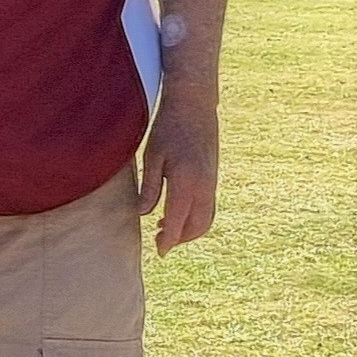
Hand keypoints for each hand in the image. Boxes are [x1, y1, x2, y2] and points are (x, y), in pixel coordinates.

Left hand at [137, 93, 219, 254]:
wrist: (194, 105)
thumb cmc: (167, 128)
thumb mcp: (152, 157)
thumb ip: (150, 188)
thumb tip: (143, 214)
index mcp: (186, 183)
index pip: (178, 222)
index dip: (169, 240)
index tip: (159, 251)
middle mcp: (204, 186)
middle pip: (197, 226)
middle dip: (180, 238)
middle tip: (160, 242)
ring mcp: (212, 181)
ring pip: (207, 218)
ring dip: (190, 229)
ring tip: (167, 230)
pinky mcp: (213, 176)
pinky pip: (209, 206)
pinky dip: (197, 217)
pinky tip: (179, 212)